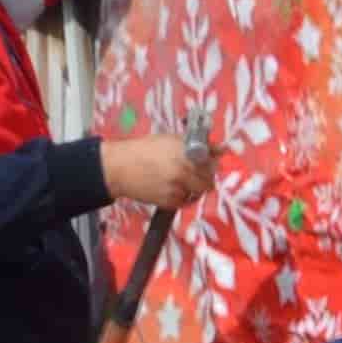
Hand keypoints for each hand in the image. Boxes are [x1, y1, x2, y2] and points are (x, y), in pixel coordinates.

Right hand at [102, 134, 216, 210]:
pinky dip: (179, 197)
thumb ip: (195, 144)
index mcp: (186, 152)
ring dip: (191, 189)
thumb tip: (221, 149)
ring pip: (196, 193)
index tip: (209, 164)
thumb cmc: (144, 150)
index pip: (212, 162)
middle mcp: (184, 170)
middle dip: (203, 179)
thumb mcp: (170, 140)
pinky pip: (183, 201)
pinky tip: (167, 187)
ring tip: (177, 180)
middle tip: (193, 175)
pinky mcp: (170, 202)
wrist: (121, 167)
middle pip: (208, 181)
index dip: (211, 164)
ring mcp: (178, 188)